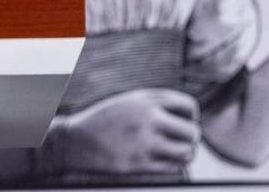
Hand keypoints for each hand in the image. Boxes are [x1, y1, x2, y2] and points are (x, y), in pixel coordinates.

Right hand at [52, 89, 200, 174]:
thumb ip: (157, 104)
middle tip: (181, 142)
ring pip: (187, 152)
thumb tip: (191, 118)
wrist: (76, 140)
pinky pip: (174, 168)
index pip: (189, 106)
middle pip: (192, 132)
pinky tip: (161, 161)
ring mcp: (144, 142)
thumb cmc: (106, 121)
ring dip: (185, 154)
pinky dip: (173, 166)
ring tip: (175, 153)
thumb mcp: (129, 101)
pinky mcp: (139, 163)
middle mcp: (147, 118)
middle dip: (190, 139)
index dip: (190, 116)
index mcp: (146, 100)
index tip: (181, 122)